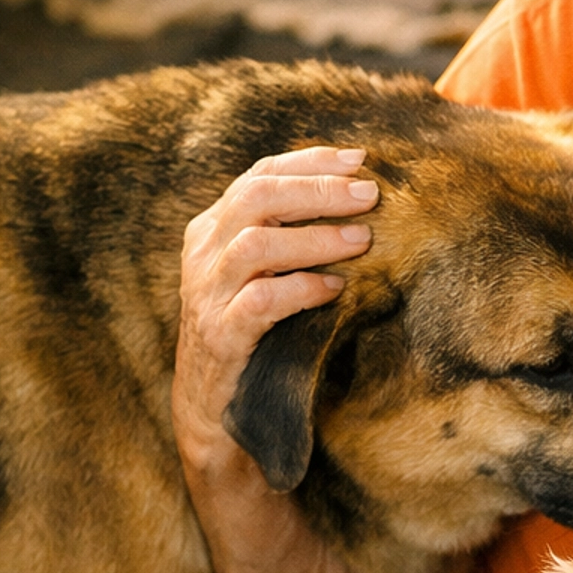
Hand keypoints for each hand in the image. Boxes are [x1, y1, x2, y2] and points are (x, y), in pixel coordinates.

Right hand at [173, 147, 377, 470]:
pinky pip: (259, 301)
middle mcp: (203, 255)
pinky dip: (301, 289)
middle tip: (369, 195)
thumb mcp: (264, 276)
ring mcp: (206, 295)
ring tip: (362, 240)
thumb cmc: (253, 336)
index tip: (360, 160)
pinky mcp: (219, 337)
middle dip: (317, 190)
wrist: (213, 412)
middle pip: (256, 198)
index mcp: (212, 230)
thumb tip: (357, 202)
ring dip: (315, 238)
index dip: (310, 162)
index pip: (259, 175)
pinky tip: (335, 289)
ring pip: (255, 245)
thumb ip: (290, 239)